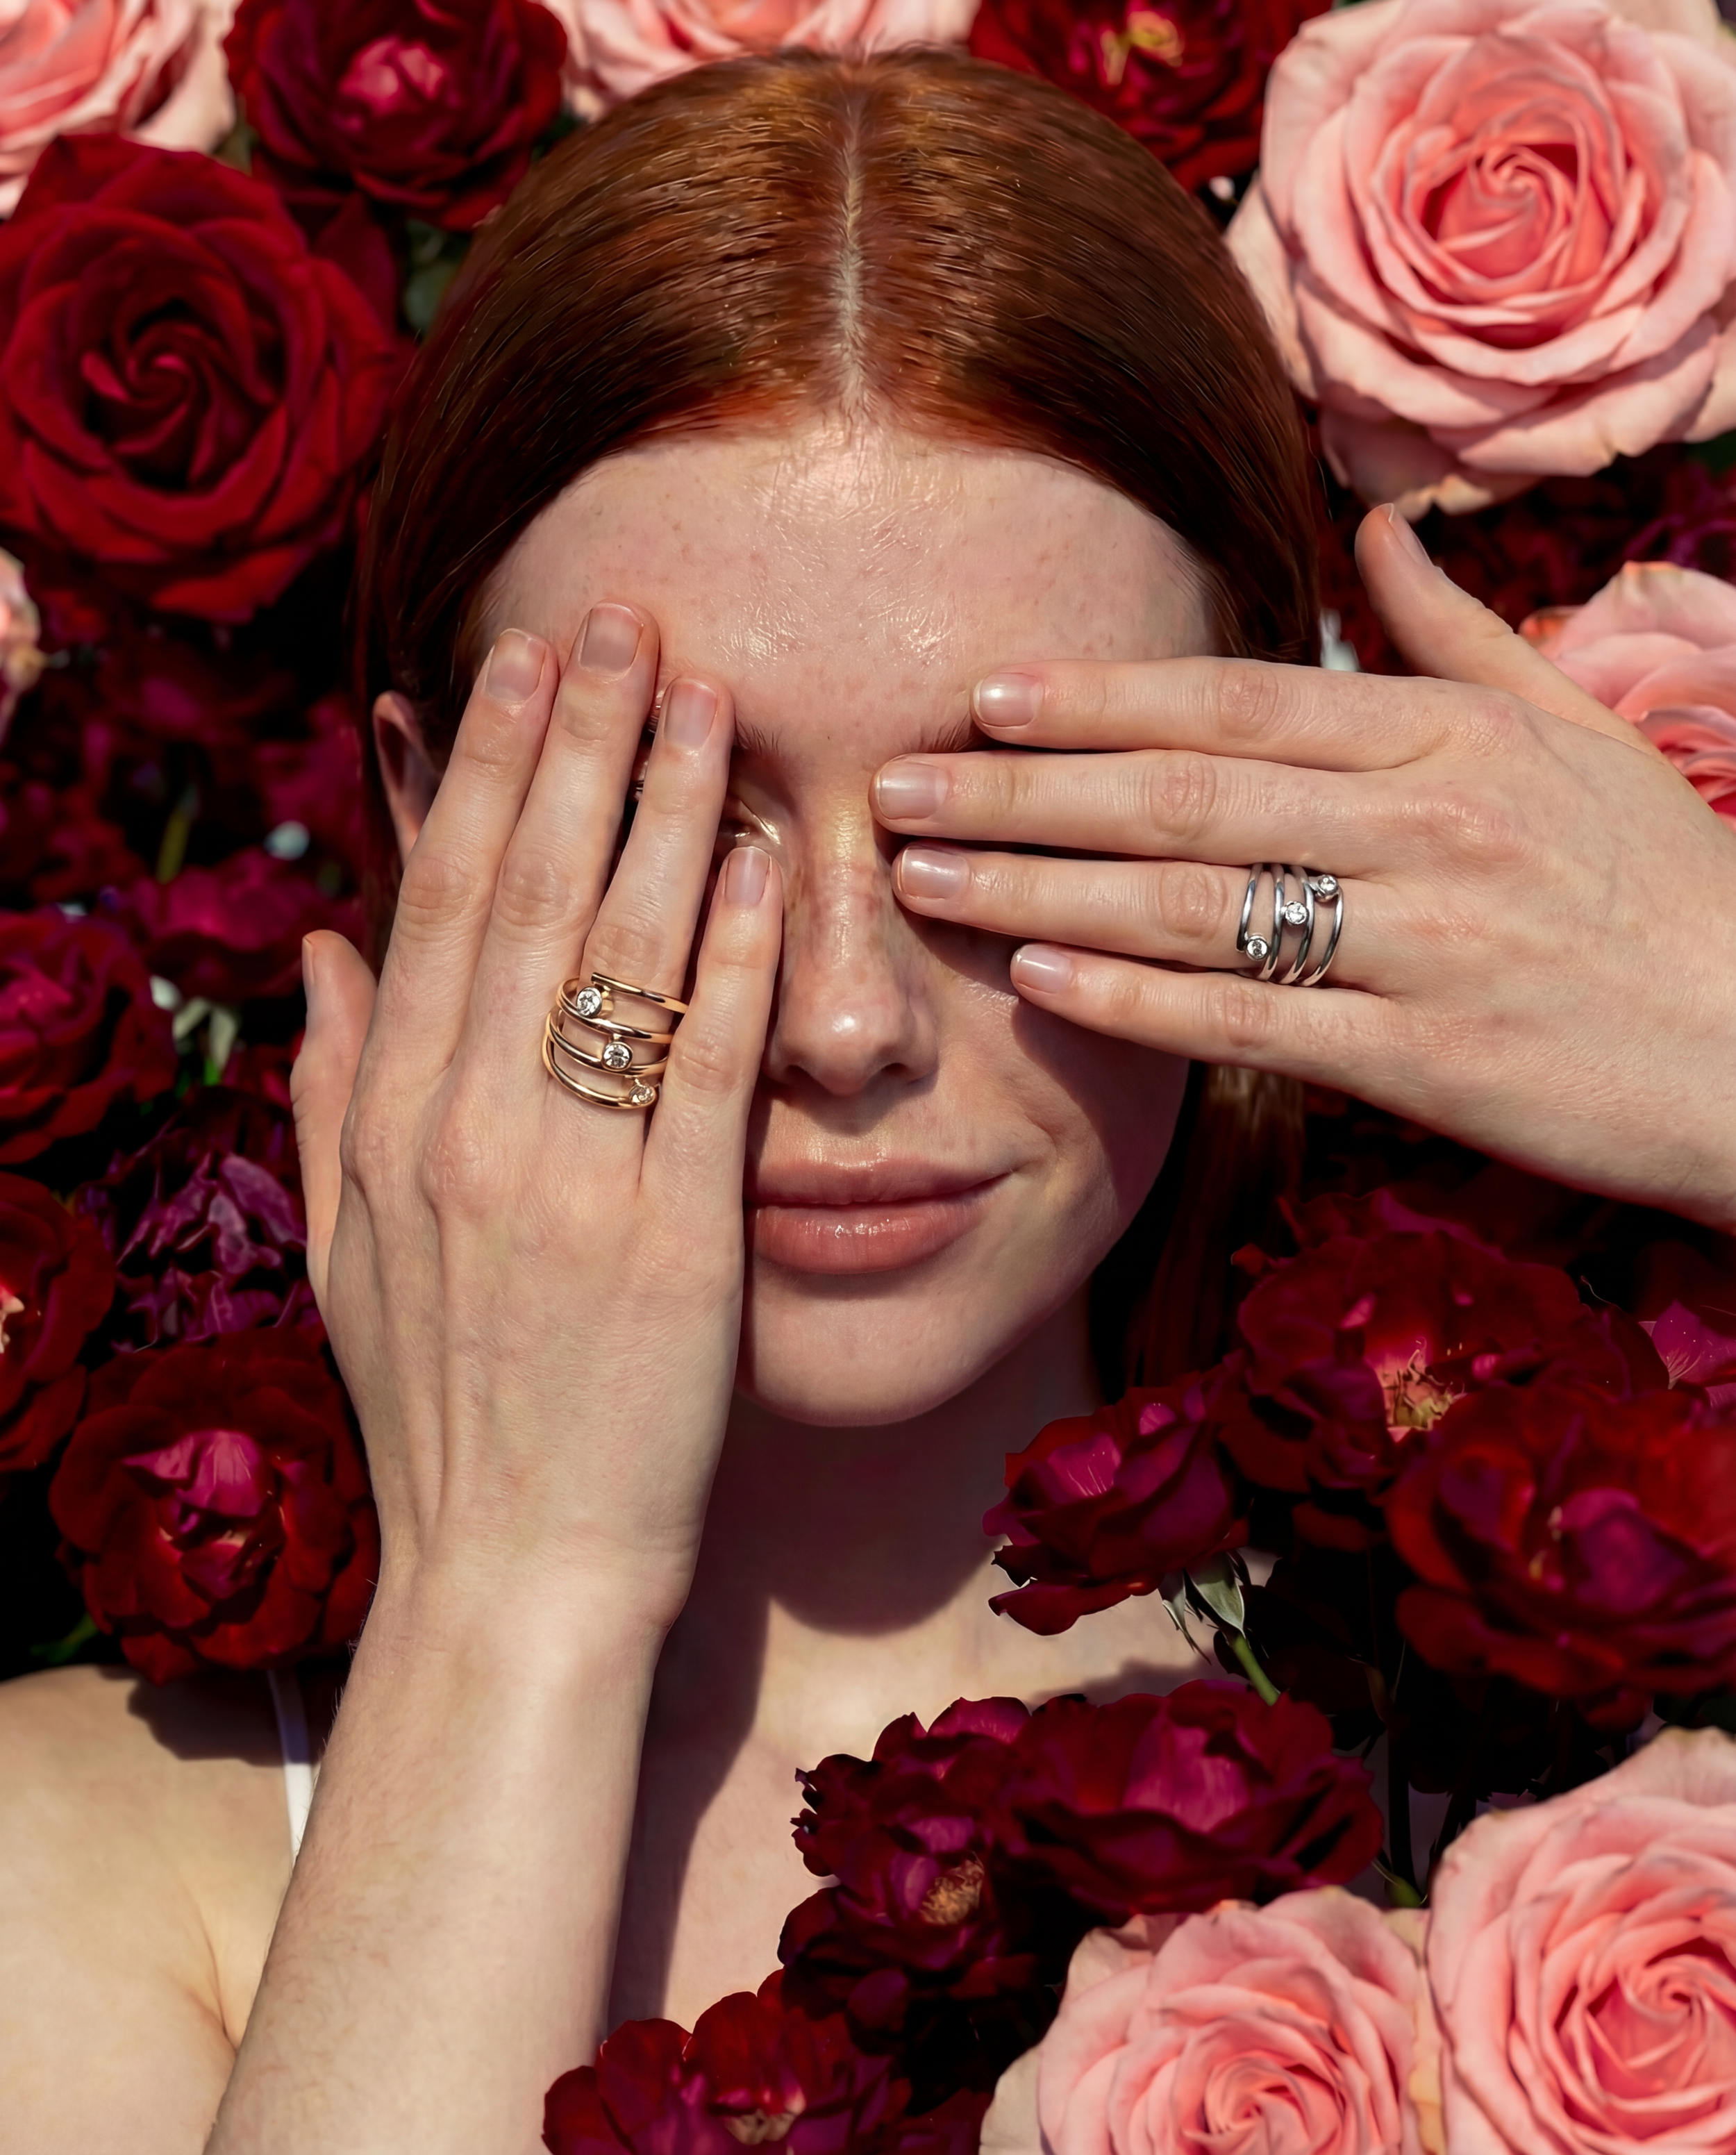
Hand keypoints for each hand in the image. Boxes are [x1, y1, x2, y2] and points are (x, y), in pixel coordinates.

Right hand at [291, 606, 781, 1621]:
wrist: (515, 1570)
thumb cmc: (439, 1411)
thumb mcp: (343, 1250)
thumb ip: (330, 1089)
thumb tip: (322, 948)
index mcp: (392, 1124)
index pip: (442, 905)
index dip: (484, 772)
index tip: (522, 665)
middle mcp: (468, 1132)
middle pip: (525, 896)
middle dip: (578, 746)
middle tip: (623, 623)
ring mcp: (570, 1183)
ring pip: (614, 957)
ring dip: (664, 809)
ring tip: (705, 694)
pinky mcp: (675, 1240)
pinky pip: (706, 1070)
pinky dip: (735, 958)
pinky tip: (764, 858)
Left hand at [874, 507, 1735, 1228]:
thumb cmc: (1667, 887)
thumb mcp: (1580, 731)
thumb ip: (1462, 631)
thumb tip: (1375, 524)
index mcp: (1452, 736)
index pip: (1238, 701)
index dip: (1099, 696)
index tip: (983, 694)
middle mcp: (1427, 824)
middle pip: (1185, 794)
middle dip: (1023, 790)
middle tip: (893, 786)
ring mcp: (1426, 943)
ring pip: (1196, 903)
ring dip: (1042, 886)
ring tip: (923, 881)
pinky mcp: (1429, 1060)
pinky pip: (1251, 1023)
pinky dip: (1136, 1000)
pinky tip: (1038, 979)